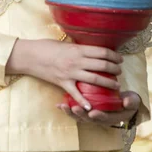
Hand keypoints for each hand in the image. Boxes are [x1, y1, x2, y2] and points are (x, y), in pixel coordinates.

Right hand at [6, 39, 121, 109]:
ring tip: (116, 85)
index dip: (114, 55)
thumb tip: (91, 50)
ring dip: (107, 83)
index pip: (102, 52)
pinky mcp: (63, 83)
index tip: (120, 58)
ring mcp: (70, 73)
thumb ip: (78, 48)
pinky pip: (76, 94)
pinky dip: (84, 101)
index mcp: (78, 49)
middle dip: (114, 68)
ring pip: (94, 79)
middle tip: (120, 71)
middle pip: (101, 65)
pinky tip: (92, 107)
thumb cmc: (47, 47)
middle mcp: (77, 61)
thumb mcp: (66, 44)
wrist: (31, 56)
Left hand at [57, 91, 139, 127]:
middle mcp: (100, 118)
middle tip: (75, 109)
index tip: (94, 113)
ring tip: (63, 107)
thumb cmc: (128, 101)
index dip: (99, 116)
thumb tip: (126, 102)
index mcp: (111, 118)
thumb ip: (130, 102)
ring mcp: (91, 114)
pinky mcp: (86, 109)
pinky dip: (68, 107)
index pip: (104, 118)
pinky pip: (76, 109)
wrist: (124, 102)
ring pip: (80, 116)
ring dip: (71, 112)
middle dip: (81, 114)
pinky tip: (59, 104)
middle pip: (88, 119)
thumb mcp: (132, 101)